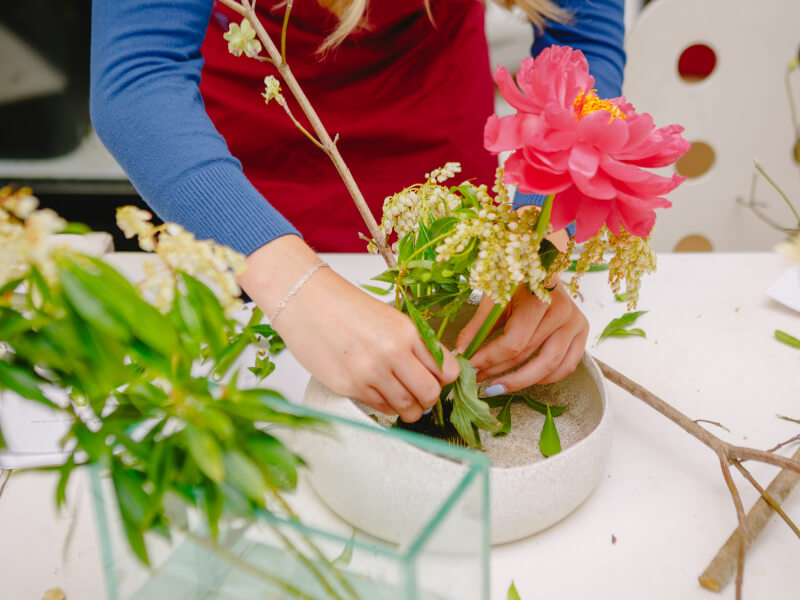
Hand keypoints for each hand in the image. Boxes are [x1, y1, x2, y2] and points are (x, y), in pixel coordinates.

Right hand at [239, 235, 460, 421]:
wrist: (304, 301)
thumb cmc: (345, 306)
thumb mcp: (390, 318)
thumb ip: (415, 345)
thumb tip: (437, 373)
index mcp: (408, 332)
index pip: (449, 371)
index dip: (445, 379)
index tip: (437, 378)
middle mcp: (393, 353)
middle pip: (431, 395)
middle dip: (428, 398)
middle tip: (419, 393)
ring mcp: (370, 373)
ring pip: (407, 408)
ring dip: (408, 407)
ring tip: (399, 395)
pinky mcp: (350, 387)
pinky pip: (381, 409)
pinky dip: (385, 405)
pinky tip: (378, 390)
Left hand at [454, 281, 588, 392]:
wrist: (542, 266)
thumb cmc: (515, 278)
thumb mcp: (493, 296)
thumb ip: (477, 326)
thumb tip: (459, 354)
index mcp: (540, 297)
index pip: (514, 342)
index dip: (489, 359)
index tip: (469, 367)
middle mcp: (563, 311)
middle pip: (527, 355)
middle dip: (497, 371)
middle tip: (477, 378)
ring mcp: (576, 324)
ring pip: (548, 367)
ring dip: (519, 382)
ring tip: (495, 386)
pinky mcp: (582, 334)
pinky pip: (566, 367)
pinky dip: (545, 378)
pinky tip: (524, 379)